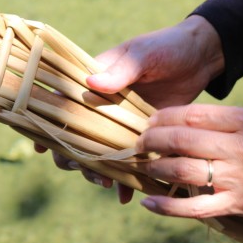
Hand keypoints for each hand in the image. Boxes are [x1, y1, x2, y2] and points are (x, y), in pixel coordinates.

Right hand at [43, 16, 224, 201]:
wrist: (201, 57)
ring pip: (100, 154)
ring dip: (98, 172)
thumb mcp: (143, 54)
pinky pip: (130, 162)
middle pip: (76, 137)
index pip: (63, 105)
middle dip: (73, 158)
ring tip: (107, 184)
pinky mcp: (144, 137)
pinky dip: (126, 181)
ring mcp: (123, 124)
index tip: (42, 147)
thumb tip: (91, 84)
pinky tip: (125, 196)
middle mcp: (103, 107)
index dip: (50, 125)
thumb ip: (121, 71)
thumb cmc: (166, 47)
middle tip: (82, 169)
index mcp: (95, 83)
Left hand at [134, 104, 242, 221]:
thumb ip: (224, 120)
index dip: (166, 116)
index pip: (195, 114)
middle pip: (184, 140)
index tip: (152, 118)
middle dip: (153, 138)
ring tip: (143, 162)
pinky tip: (148, 202)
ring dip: (156, 166)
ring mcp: (240, 180)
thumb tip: (178, 122)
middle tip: (140, 139)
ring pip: (184, 171)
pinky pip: (195, 208)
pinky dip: (168, 207)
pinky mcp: (237, 205)